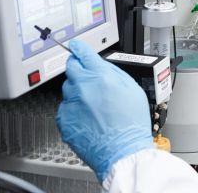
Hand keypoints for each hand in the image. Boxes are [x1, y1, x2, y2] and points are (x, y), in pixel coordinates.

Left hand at [57, 40, 153, 181]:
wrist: (122, 151)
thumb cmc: (131, 124)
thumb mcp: (133, 89)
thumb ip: (113, 73)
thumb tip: (100, 65)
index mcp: (101, 76)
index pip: (83, 54)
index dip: (78, 48)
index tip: (75, 46)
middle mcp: (83, 87)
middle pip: (71, 68)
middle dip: (77, 69)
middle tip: (87, 79)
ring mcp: (72, 104)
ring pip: (68, 89)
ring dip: (77, 91)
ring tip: (93, 106)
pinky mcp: (64, 119)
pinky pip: (64, 108)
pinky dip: (73, 110)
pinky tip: (87, 118)